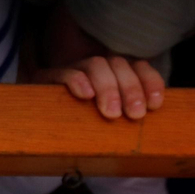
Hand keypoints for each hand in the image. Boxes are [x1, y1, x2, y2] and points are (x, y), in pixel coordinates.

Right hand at [34, 55, 164, 119]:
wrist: (39, 127)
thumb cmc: (83, 129)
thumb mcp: (111, 124)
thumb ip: (128, 116)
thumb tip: (150, 119)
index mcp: (115, 76)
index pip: (139, 67)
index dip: (150, 82)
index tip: (155, 105)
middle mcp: (96, 69)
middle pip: (119, 64)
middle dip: (131, 89)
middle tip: (134, 115)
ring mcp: (72, 71)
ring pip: (96, 65)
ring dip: (108, 87)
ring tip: (110, 112)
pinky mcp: (47, 79)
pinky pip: (63, 72)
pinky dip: (76, 80)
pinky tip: (85, 95)